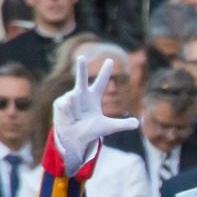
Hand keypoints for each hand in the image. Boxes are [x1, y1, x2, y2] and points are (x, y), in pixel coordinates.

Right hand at [53, 55, 139, 171]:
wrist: (76, 139)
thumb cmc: (92, 131)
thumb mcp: (109, 127)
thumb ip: (123, 124)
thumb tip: (137, 123)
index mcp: (94, 98)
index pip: (101, 82)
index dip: (105, 72)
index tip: (110, 60)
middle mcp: (81, 95)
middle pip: (81, 79)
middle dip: (81, 68)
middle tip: (81, 57)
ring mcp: (69, 98)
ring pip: (73, 98)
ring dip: (75, 111)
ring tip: (77, 118)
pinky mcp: (59, 103)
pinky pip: (65, 104)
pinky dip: (68, 113)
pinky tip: (69, 117)